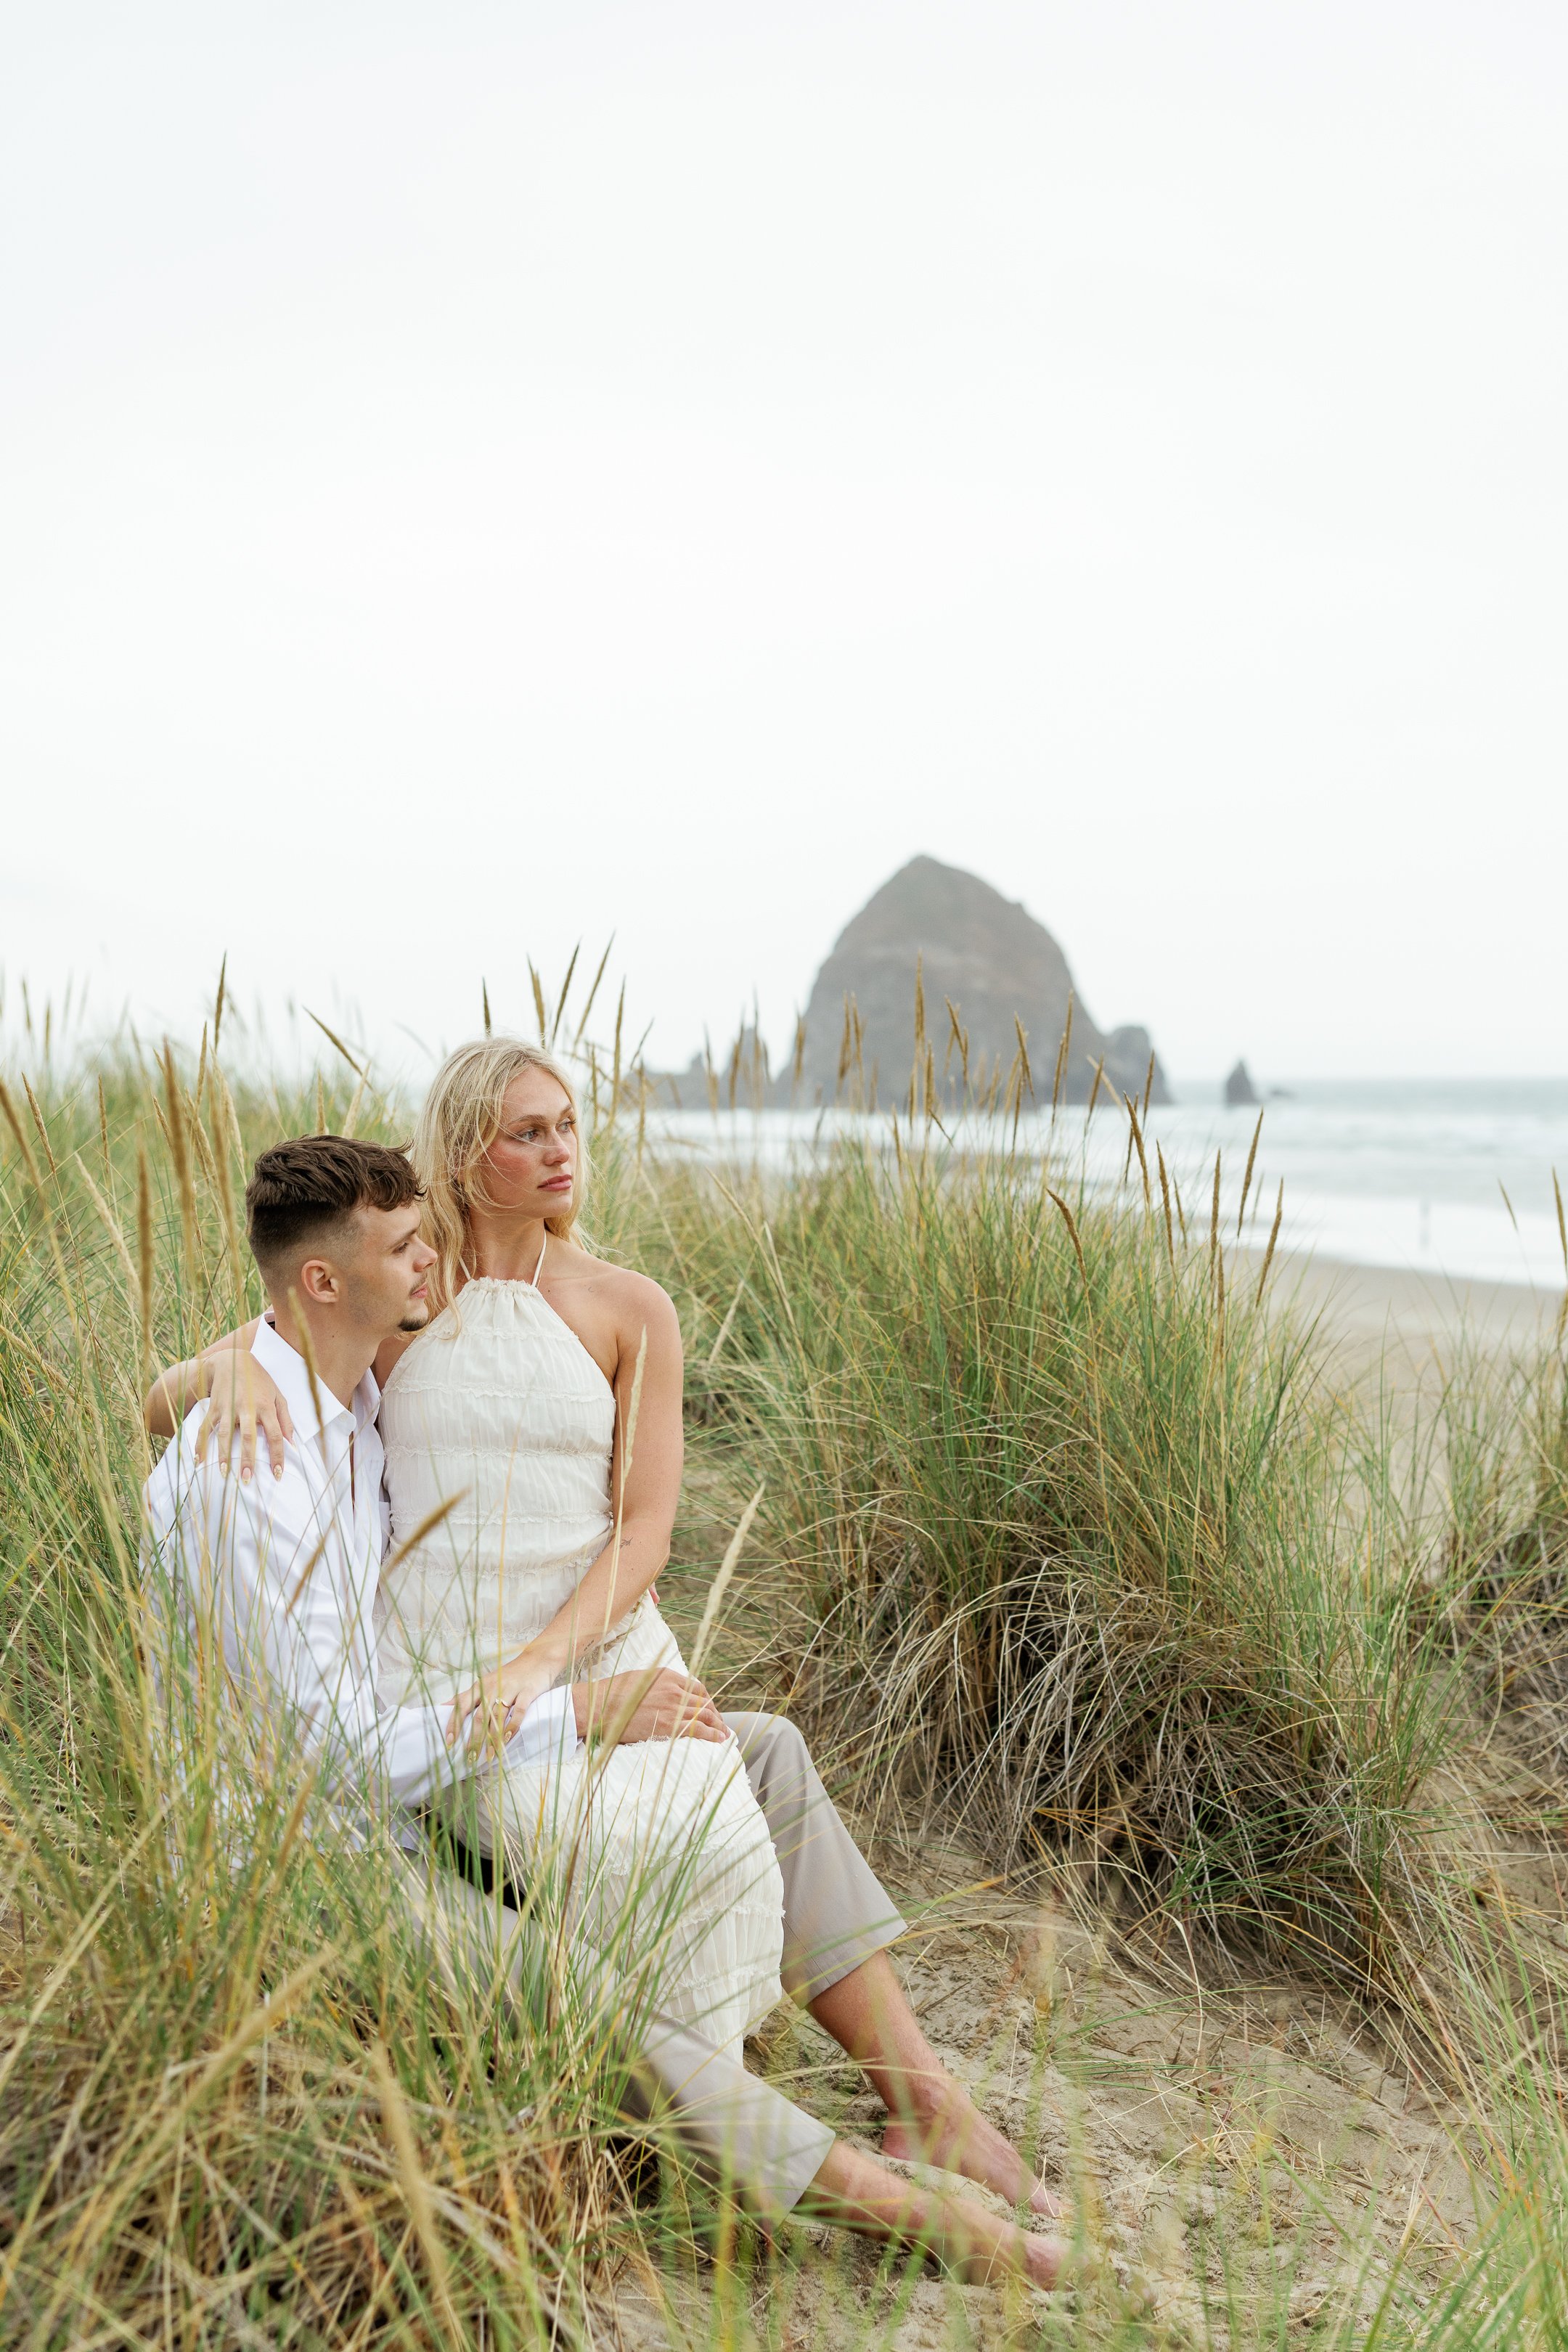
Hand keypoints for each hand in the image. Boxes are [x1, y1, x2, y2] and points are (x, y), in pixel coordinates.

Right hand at [195, 1348, 291, 1481]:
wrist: (233, 1361)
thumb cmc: (259, 1381)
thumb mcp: (278, 1395)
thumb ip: (285, 1419)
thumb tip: (291, 1442)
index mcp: (265, 1406)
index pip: (274, 1434)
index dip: (277, 1455)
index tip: (277, 1474)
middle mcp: (246, 1407)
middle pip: (248, 1436)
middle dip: (247, 1459)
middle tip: (247, 1479)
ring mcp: (227, 1408)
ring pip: (224, 1434)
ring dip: (223, 1455)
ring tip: (224, 1473)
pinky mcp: (213, 1408)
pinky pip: (205, 1428)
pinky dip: (199, 1444)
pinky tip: (198, 1460)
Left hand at [446, 1645, 557, 1757]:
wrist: (539, 1659)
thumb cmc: (510, 1675)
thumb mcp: (486, 1682)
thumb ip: (467, 1695)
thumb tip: (444, 1706)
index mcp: (481, 1686)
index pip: (462, 1705)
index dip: (454, 1724)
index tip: (449, 1742)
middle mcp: (493, 1687)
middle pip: (479, 1716)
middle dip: (474, 1739)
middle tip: (470, 1758)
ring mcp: (511, 1689)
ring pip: (497, 1717)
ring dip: (492, 1739)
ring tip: (490, 1756)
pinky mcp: (527, 1692)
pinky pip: (518, 1712)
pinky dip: (512, 1726)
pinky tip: (508, 1739)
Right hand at [573, 1668, 727, 1748]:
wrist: (600, 1706)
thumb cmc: (613, 1694)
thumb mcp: (639, 1679)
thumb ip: (657, 1684)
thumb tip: (665, 1694)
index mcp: (667, 1675)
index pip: (696, 1688)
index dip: (707, 1701)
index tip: (709, 1710)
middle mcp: (674, 1688)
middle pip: (703, 1701)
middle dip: (715, 1714)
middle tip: (721, 1725)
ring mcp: (672, 1706)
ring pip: (704, 1714)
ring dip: (717, 1725)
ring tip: (723, 1735)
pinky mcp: (669, 1724)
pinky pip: (698, 1729)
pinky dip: (712, 1734)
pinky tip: (718, 1740)